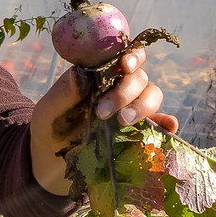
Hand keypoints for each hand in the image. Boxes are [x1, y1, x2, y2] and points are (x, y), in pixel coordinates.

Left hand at [29, 47, 178, 196]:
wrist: (51, 161)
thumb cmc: (48, 128)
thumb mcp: (47, 111)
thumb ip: (63, 93)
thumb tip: (80, 74)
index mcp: (97, 75)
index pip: (122, 55)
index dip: (131, 55)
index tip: (125, 66)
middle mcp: (118, 87)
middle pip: (139, 77)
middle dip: (125, 92)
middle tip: (103, 112)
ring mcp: (129, 108)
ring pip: (152, 94)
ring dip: (144, 105)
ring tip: (123, 122)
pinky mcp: (138, 131)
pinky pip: (160, 124)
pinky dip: (167, 123)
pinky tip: (168, 127)